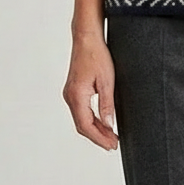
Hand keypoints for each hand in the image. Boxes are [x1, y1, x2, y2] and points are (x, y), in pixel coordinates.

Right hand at [63, 30, 118, 150]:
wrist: (86, 39)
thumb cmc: (97, 55)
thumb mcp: (107, 81)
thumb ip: (107, 104)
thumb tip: (109, 125)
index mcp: (76, 96)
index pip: (86, 126)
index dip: (100, 138)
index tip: (112, 145)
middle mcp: (70, 97)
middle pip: (82, 126)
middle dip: (98, 137)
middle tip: (114, 144)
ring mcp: (70, 94)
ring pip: (81, 119)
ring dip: (95, 129)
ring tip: (111, 136)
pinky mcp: (74, 91)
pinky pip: (81, 111)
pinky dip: (92, 120)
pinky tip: (103, 123)